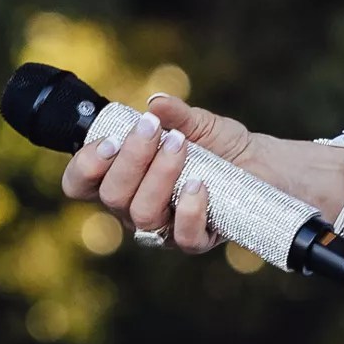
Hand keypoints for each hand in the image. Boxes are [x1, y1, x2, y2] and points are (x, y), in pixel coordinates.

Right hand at [60, 93, 231, 251]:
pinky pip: (182, 237)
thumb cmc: (218, 144)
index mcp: (122, 178)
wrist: (261, 164)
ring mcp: (164, 227)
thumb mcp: (195, 121)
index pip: (81, 184)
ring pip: (142, 214)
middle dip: (130, 158)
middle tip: (152, 128)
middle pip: (111, 196)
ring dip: (158, 175)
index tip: (111, 139)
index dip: (85, 166)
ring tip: (180, 145)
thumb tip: (156, 104)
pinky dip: (189, 209)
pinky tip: (200, 184)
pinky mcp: (196, 239)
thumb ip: (173, 113)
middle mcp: (134, 206)